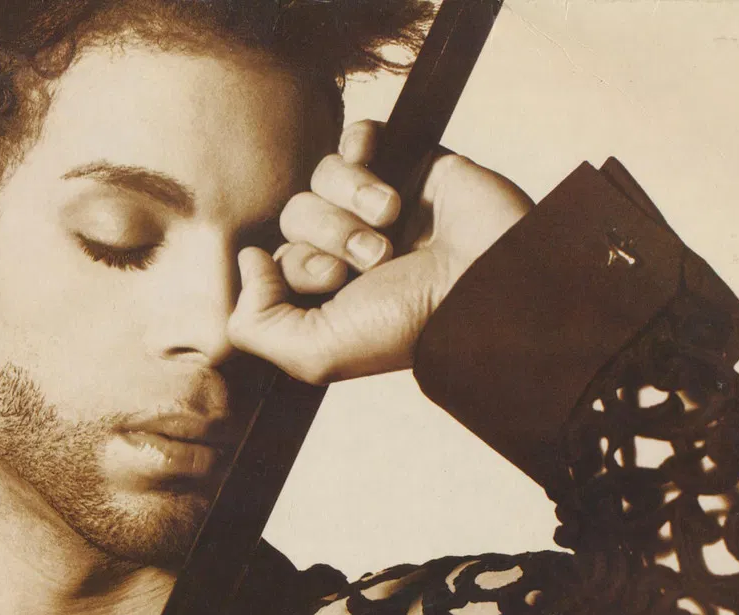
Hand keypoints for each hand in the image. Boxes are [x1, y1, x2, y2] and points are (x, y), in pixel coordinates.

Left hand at [227, 120, 534, 383]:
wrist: (491, 284)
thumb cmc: (410, 325)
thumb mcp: (316, 354)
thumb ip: (255, 324)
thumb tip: (248, 261)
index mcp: (327, 292)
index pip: (272, 258)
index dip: (294, 265)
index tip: (334, 283)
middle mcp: (347, 248)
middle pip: (293, 216)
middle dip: (327, 236)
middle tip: (373, 259)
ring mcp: (376, 204)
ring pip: (319, 176)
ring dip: (350, 202)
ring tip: (391, 225)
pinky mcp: (407, 162)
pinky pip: (355, 136)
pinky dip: (362, 157)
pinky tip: (391, 189)